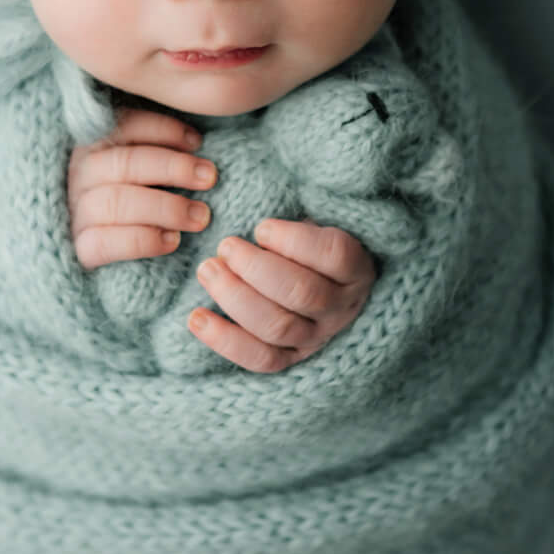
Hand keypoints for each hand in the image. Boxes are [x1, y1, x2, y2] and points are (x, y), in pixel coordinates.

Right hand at [67, 108, 216, 270]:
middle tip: (209, 177)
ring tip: (201, 217)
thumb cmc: (143, 202)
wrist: (116, 264)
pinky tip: (172, 240)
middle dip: (171, 167)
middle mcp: (79, 175)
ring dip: (165, 207)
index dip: (162, 130)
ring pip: (115, 202)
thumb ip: (159, 151)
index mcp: (94, 146)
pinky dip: (143, 240)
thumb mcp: (147, 170)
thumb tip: (197, 140)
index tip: (197, 142)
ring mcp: (77, 213)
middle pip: (122, 163)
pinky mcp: (80, 250)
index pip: (122, 127)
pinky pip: (106, 243)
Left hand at [189, 219, 376, 373]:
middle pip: (302, 293)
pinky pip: (260, 359)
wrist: (313, 277)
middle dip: (256, 268)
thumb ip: (297, 207)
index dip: (294, 241)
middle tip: (225, 246)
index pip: (334, 255)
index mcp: (356, 267)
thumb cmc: (306, 238)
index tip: (261, 228)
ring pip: (278, 327)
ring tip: (207, 270)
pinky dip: (225, 340)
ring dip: (235, 297)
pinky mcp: (291, 358)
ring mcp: (317, 337)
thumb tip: (257, 195)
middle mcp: (342, 307)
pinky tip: (197, 317)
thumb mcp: (313, 216)